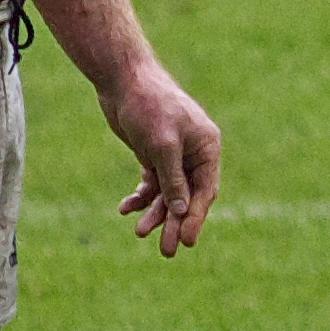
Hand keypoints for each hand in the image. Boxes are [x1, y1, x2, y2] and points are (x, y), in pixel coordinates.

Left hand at [98, 64, 220, 256]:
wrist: (123, 79)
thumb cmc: (148, 106)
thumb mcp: (162, 145)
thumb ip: (173, 179)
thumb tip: (181, 211)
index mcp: (206, 146)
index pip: (205, 190)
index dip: (195, 217)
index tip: (185, 241)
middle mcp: (194, 152)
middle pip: (187, 196)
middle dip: (175, 222)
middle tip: (166, 250)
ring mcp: (173, 153)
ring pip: (168, 193)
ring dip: (154, 212)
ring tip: (139, 231)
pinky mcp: (154, 153)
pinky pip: (152, 183)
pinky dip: (141, 196)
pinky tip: (126, 207)